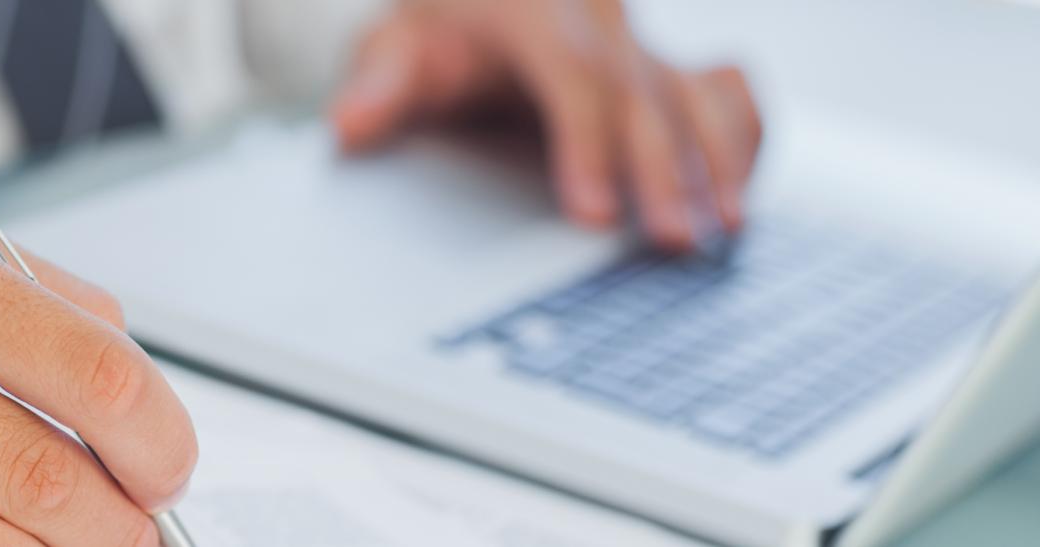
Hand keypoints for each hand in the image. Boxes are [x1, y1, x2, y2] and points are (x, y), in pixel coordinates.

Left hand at [332, 0, 762, 250]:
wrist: (471, 6)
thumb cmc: (432, 36)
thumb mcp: (391, 48)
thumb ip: (377, 84)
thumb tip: (349, 124)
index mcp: (533, 5)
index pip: (572, 73)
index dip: (587, 144)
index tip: (594, 212)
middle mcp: (598, 16)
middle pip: (642, 91)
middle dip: (663, 169)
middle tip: (673, 240)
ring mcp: (640, 43)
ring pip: (698, 91)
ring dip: (718, 160)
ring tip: (728, 228)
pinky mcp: (669, 68)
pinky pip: (728, 88)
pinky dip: (744, 133)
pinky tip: (740, 192)